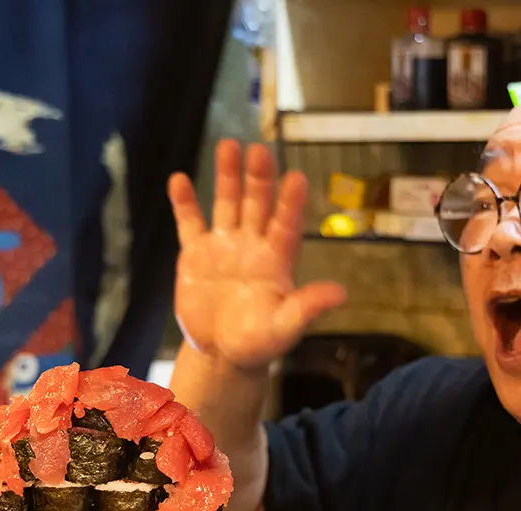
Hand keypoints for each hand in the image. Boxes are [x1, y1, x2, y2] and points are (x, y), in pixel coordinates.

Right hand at [168, 140, 345, 372]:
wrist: (222, 353)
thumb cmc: (259, 342)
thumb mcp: (284, 329)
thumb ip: (307, 308)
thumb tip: (341, 294)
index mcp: (277, 259)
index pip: (286, 225)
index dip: (291, 203)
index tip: (296, 178)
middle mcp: (252, 244)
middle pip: (258, 204)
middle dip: (259, 178)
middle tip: (260, 150)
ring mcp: (223, 245)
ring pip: (227, 203)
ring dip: (227, 176)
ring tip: (229, 146)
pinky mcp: (195, 254)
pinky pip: (189, 223)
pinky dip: (184, 203)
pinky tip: (179, 179)